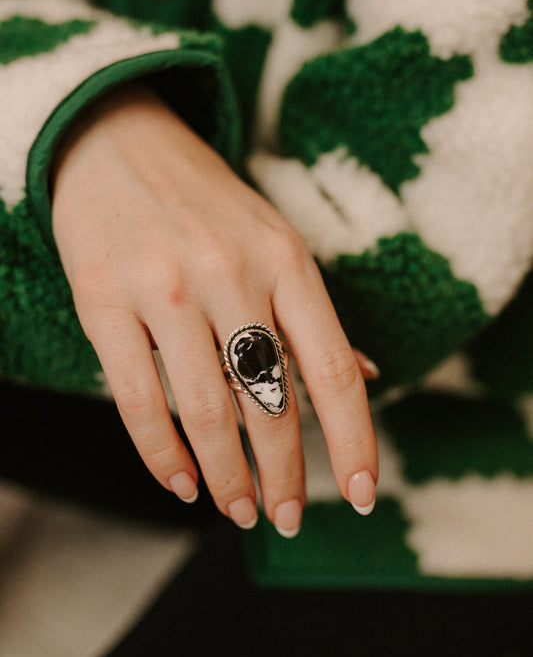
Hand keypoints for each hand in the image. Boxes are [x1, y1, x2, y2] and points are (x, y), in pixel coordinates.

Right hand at [51, 83, 377, 536]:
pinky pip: (137, 398)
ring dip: (227, 476)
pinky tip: (181, 482)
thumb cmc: (207, 202)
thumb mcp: (275, 241)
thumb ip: (312, 314)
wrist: (116, 139)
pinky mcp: (104, 300)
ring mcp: (166, 288)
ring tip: (239, 510)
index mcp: (287, 260)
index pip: (333, 370)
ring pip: (206, 411)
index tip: (365, 494)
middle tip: (283, 517)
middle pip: (270, 403)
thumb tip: (364, 375)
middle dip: (284, 474)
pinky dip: (161, 454)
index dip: (356, 440)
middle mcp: (232, 274)